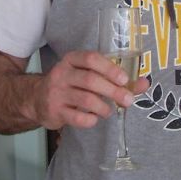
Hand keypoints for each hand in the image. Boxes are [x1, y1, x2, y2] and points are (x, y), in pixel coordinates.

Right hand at [31, 50, 148, 130]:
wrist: (36, 99)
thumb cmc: (71, 85)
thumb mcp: (88, 75)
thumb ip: (116, 79)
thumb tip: (144, 83)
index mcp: (72, 60)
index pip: (91, 59)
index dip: (110, 68)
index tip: (124, 79)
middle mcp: (61, 74)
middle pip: (90, 80)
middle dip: (113, 91)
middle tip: (128, 100)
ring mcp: (56, 93)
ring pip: (85, 99)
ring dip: (103, 107)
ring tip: (109, 111)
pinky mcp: (54, 111)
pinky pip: (77, 118)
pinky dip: (90, 120)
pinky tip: (94, 119)